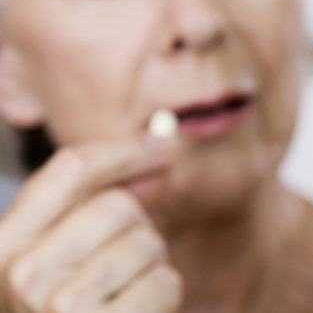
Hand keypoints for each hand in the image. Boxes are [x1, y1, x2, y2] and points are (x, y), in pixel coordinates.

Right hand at [0, 137, 182, 311]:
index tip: (162, 147)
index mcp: (4, 246)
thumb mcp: (64, 258)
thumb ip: (96, 205)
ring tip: (125, 295)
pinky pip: (165, 282)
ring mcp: (58, 305)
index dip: (123, 151)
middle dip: (138, 227)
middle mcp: (22, 272)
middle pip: (117, 205)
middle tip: (127, 262)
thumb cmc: (74, 312)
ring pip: (147, 243)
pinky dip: (163, 296)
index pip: (70, 168)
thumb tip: (158, 152)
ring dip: (151, 266)